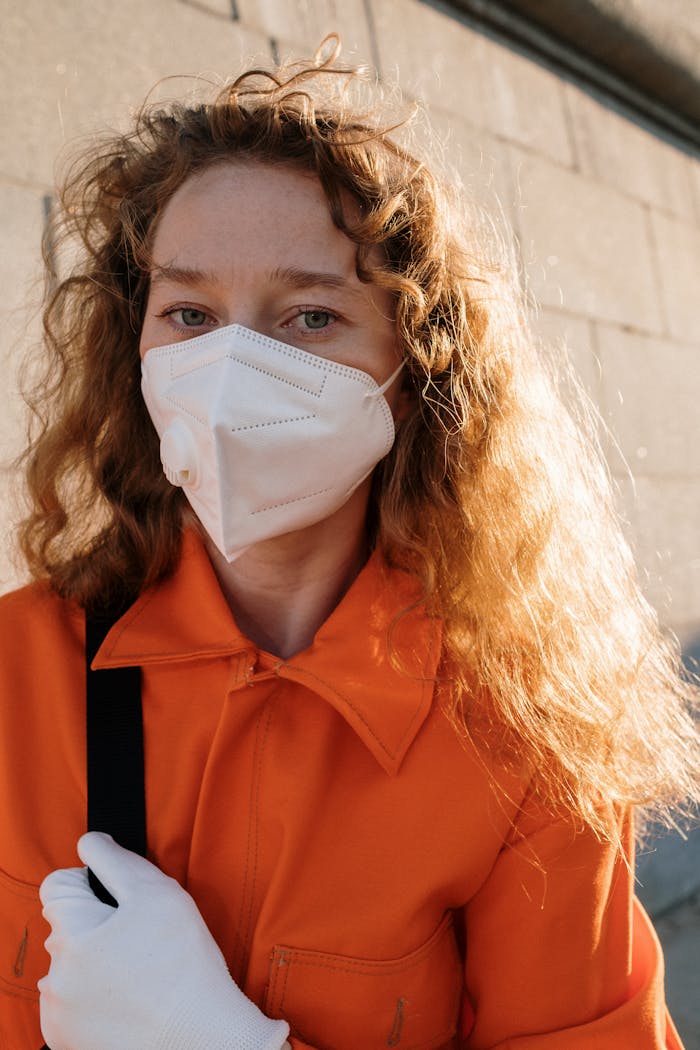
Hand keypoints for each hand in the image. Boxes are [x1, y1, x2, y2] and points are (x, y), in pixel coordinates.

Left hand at [39, 832, 289, 1049]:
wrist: (202, 1042)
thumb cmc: (185, 965)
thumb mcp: (158, 893)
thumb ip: (115, 860)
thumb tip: (89, 843)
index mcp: (71, 934)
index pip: (57, 886)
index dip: (92, 884)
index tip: (123, 902)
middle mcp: (54, 976)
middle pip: (66, 927)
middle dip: (96, 925)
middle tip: (141, 940)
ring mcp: (58, 1014)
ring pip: (69, 965)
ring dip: (94, 962)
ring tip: (139, 974)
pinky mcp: (67, 1042)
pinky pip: (72, 1002)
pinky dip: (94, 997)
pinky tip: (129, 1000)